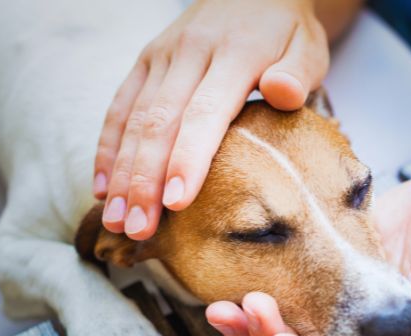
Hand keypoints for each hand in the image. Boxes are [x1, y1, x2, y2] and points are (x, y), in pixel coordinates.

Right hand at [94, 0, 328, 239]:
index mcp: (234, 54)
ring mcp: (162, 57)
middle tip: (137, 229)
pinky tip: (103, 186)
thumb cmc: (286, 32)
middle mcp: (190, 53)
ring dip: (122, 173)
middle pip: (159, 123)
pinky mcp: (145, 61)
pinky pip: (119, 106)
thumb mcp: (307, 47)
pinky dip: (107, 148)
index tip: (176, 203)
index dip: (188, 159)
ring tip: (115, 220)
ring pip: (133, 119)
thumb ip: (296, 72)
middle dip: (145, 181)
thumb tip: (283, 92)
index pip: (205, 113)